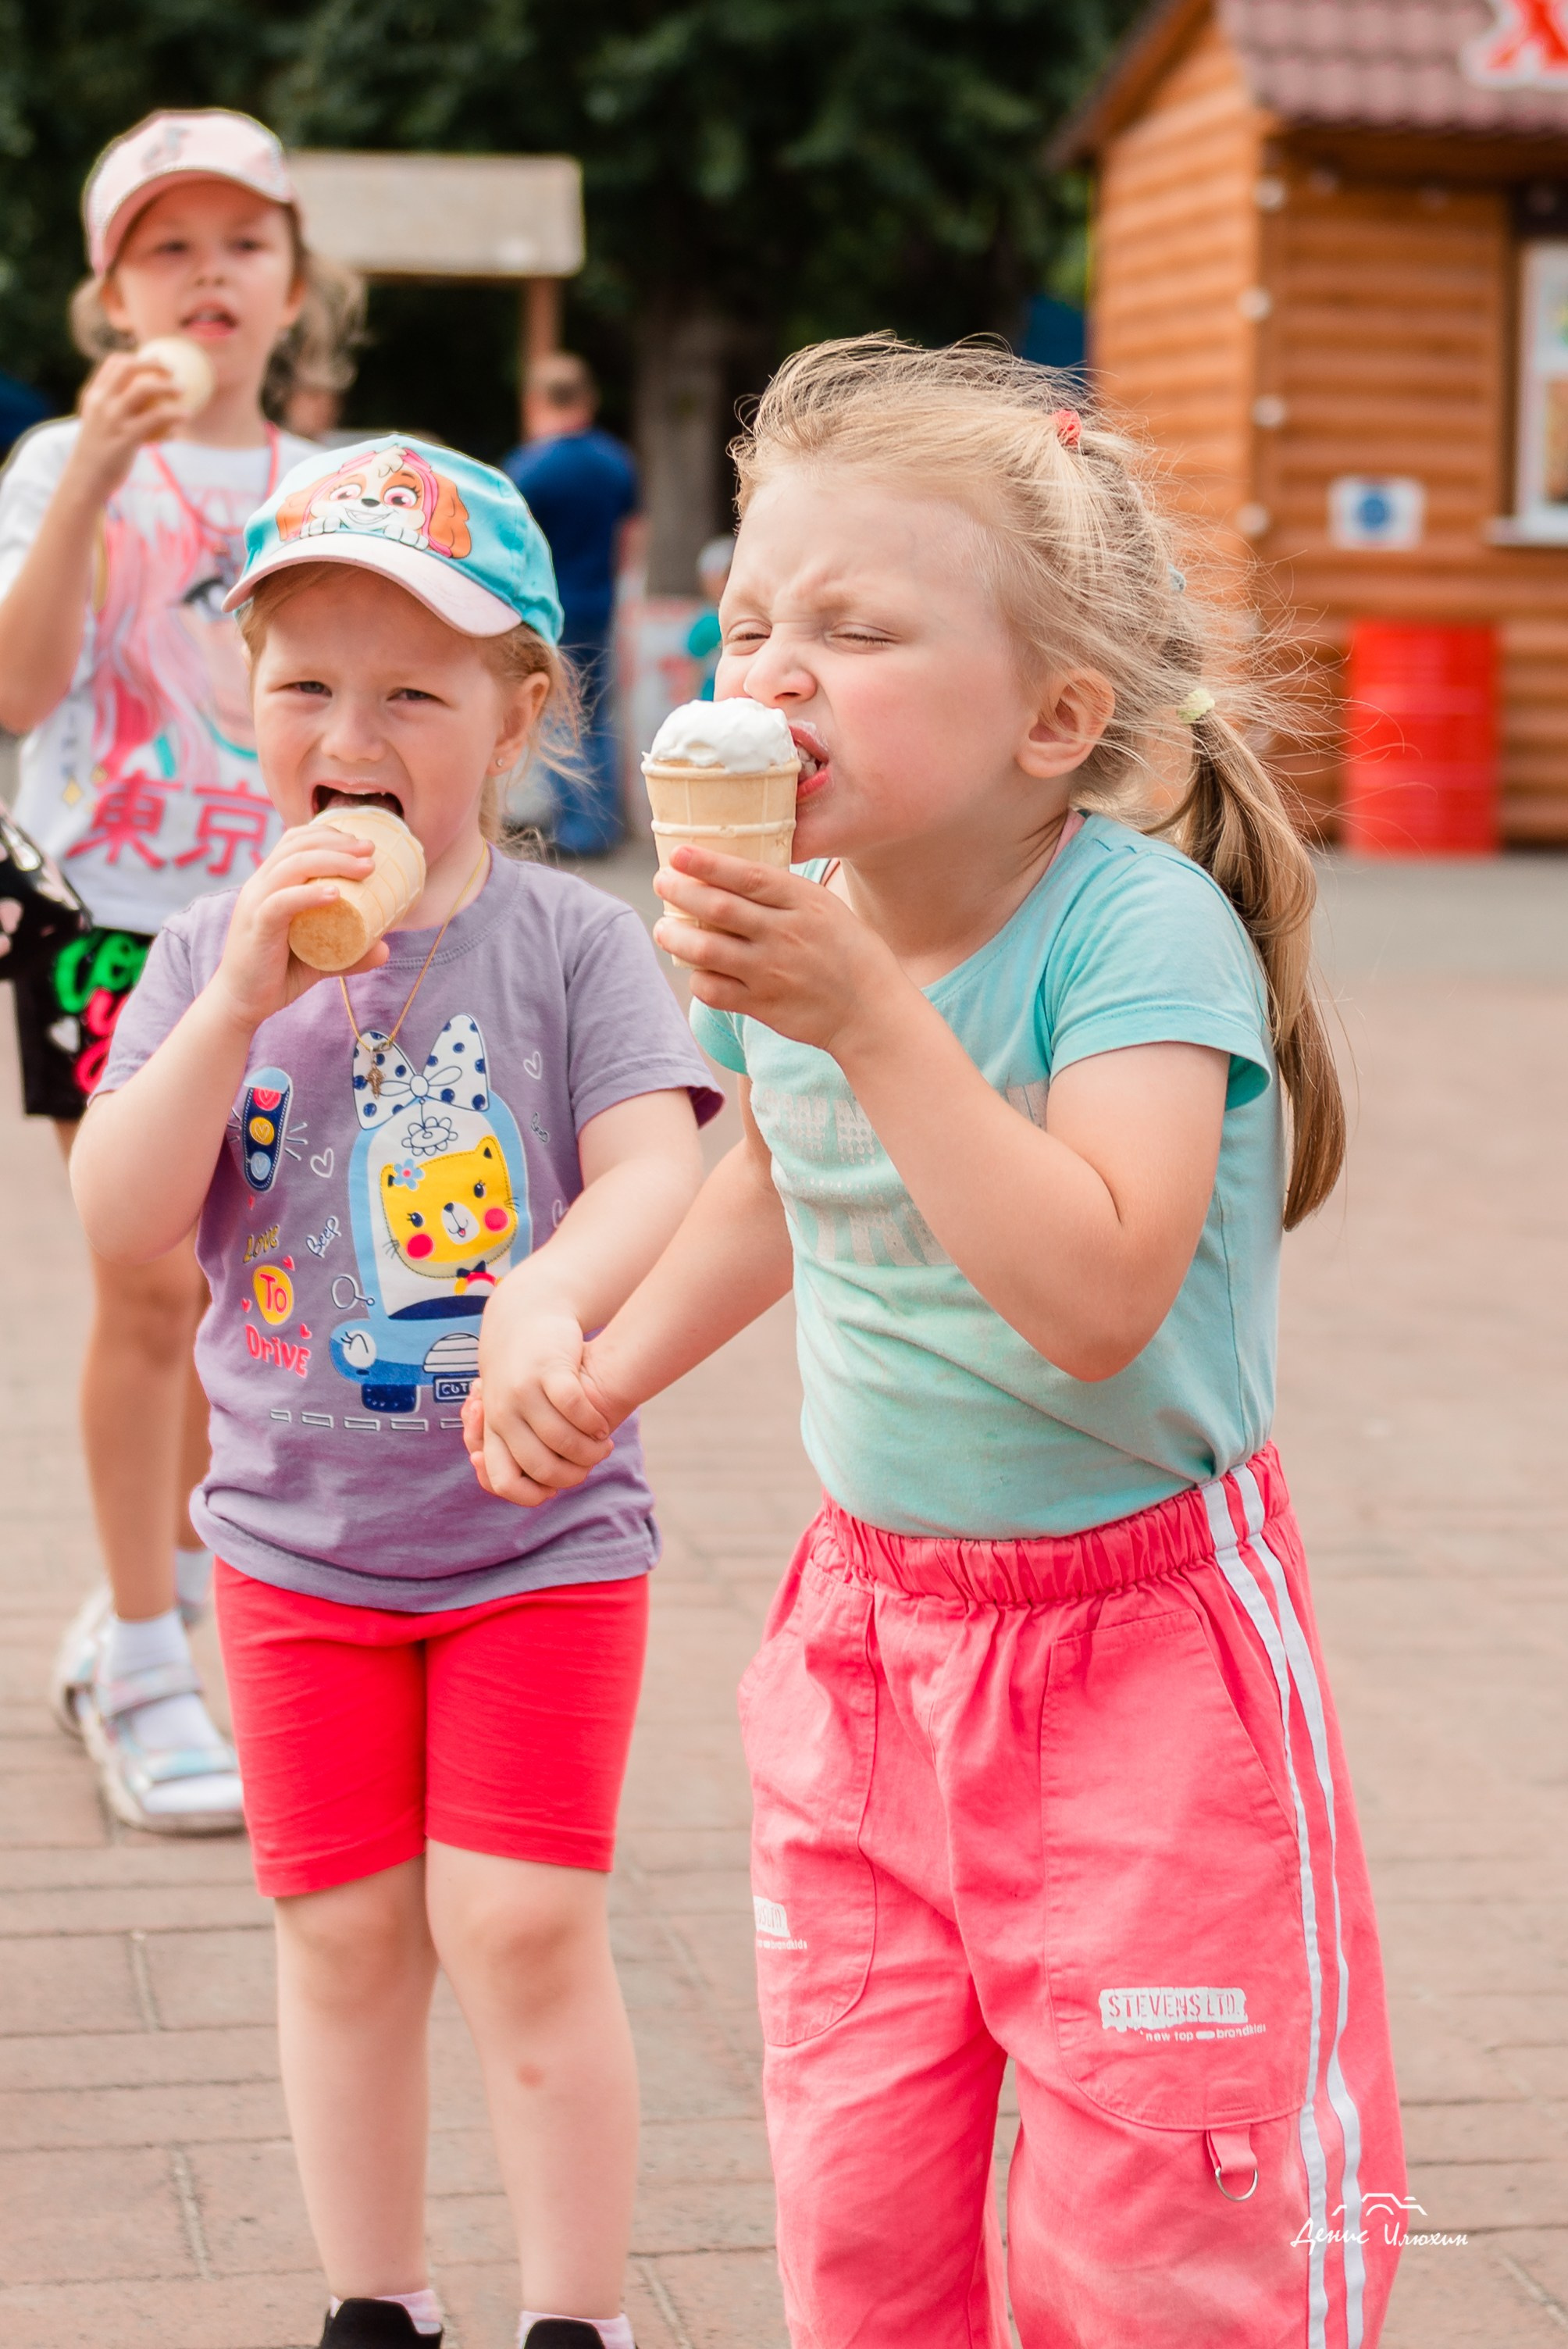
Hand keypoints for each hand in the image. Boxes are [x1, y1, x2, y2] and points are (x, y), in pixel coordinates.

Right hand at [66, 354, 192, 501]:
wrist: (85, 481)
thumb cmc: (98, 455)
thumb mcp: (100, 425)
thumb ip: (115, 410)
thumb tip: (146, 403)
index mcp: (94, 396)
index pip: (114, 363)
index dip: (138, 358)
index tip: (155, 362)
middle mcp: (101, 402)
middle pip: (129, 368)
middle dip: (155, 365)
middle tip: (174, 372)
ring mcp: (112, 419)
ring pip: (144, 389)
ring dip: (168, 386)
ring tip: (183, 391)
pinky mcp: (126, 438)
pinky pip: (156, 419)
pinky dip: (174, 414)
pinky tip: (186, 416)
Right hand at [205, 822, 384, 1036]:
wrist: (241, 1002)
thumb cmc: (277, 975)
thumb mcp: (320, 959)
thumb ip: (349, 953)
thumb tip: (385, 949)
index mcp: (271, 883)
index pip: (296, 841)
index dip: (329, 835)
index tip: (362, 845)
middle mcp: (260, 885)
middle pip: (298, 846)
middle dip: (338, 843)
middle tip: (372, 850)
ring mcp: (256, 903)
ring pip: (293, 866)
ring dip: (333, 861)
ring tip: (366, 868)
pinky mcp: (256, 925)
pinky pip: (281, 902)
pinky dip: (309, 894)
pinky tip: (336, 895)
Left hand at [465, 1301, 619, 1507]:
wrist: (525, 1316)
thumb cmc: (523, 1375)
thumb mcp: (510, 1409)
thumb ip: (521, 1447)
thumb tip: (545, 1491)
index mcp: (493, 1429)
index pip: (501, 1481)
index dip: (531, 1494)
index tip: (553, 1487)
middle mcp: (503, 1413)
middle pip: (540, 1466)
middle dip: (573, 1474)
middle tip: (590, 1466)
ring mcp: (523, 1390)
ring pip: (561, 1439)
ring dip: (590, 1451)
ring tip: (603, 1445)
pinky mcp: (547, 1368)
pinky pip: (574, 1406)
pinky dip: (593, 1421)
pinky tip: (601, 1424)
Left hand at [653, 846, 903, 1055]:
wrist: (871, 1011)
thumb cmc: (849, 953)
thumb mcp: (826, 908)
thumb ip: (784, 894)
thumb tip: (732, 874)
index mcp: (804, 903)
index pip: (747, 876)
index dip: (708, 863)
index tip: (679, 854)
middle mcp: (785, 935)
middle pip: (718, 907)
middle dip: (680, 891)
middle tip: (661, 882)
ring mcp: (771, 972)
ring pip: (705, 949)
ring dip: (674, 936)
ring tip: (663, 928)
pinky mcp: (762, 1005)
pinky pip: (713, 990)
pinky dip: (697, 977)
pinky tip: (696, 969)